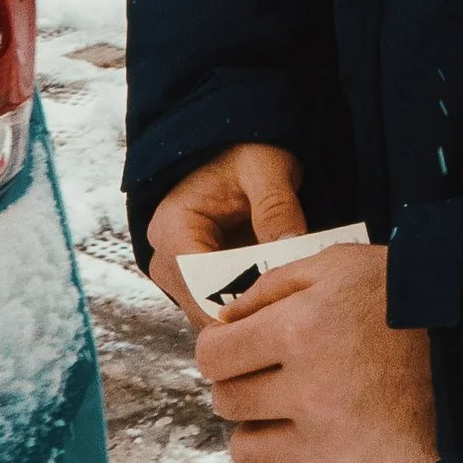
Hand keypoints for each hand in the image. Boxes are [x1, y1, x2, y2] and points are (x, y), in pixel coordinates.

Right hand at [144, 142, 309, 329]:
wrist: (235, 147)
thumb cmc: (244, 151)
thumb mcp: (266, 169)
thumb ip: (277, 208)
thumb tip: (292, 250)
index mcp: (171, 229)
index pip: (202, 290)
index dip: (245, 300)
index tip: (286, 298)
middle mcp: (166, 258)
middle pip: (208, 309)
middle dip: (253, 308)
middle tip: (297, 300)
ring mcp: (179, 275)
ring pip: (218, 315)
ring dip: (254, 309)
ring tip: (291, 293)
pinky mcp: (198, 283)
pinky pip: (225, 308)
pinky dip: (252, 304)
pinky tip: (280, 292)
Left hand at [196, 242, 439, 462]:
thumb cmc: (397, 294)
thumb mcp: (331, 266)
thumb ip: (269, 288)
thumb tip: (224, 322)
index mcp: (294, 334)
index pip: (212, 359)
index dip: (217, 349)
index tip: (232, 347)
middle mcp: (306, 394)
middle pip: (228, 404)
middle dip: (237, 385)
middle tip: (263, 375)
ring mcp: (332, 443)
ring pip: (249, 455)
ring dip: (259, 431)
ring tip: (284, 412)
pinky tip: (315, 444)